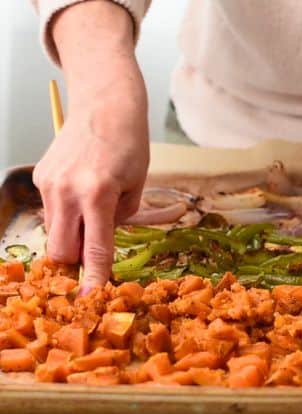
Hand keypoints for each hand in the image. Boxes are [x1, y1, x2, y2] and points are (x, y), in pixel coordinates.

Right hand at [33, 1, 148, 291]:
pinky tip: (82, 197)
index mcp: (97, 194)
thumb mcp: (136, 185)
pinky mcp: (40, 176)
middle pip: (61, 250)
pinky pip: (52, 211)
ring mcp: (48, 183)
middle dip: (76, 262)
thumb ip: (118, 217)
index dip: (95, 277)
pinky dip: (68, 216)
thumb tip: (102, 236)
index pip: (96, 249)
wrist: (104, 103)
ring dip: (72, 237)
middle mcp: (66, 191)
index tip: (92, 298)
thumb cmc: (130, 143)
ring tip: (94, 216)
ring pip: (54, 232)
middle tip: (94, 258)